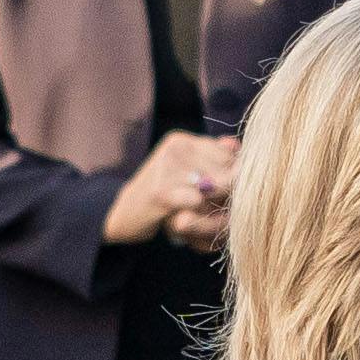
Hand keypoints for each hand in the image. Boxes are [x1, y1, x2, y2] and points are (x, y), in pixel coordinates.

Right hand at [104, 128, 237, 250]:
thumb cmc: (161, 194)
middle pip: (224, 170)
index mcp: (181, 140)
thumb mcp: (185, 170)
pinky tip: (196, 219)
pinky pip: (197, 202)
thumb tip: (236, 145)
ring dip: (219, 207)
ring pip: (215, 187)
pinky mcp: (160, 192)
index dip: (235, 175)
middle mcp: (174, 149)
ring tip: (220, 219)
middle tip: (230, 209)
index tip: (233, 192)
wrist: (123, 213)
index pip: (227, 154)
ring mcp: (166, 168)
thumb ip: (211, 156)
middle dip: (231, 193)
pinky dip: (200, 215)